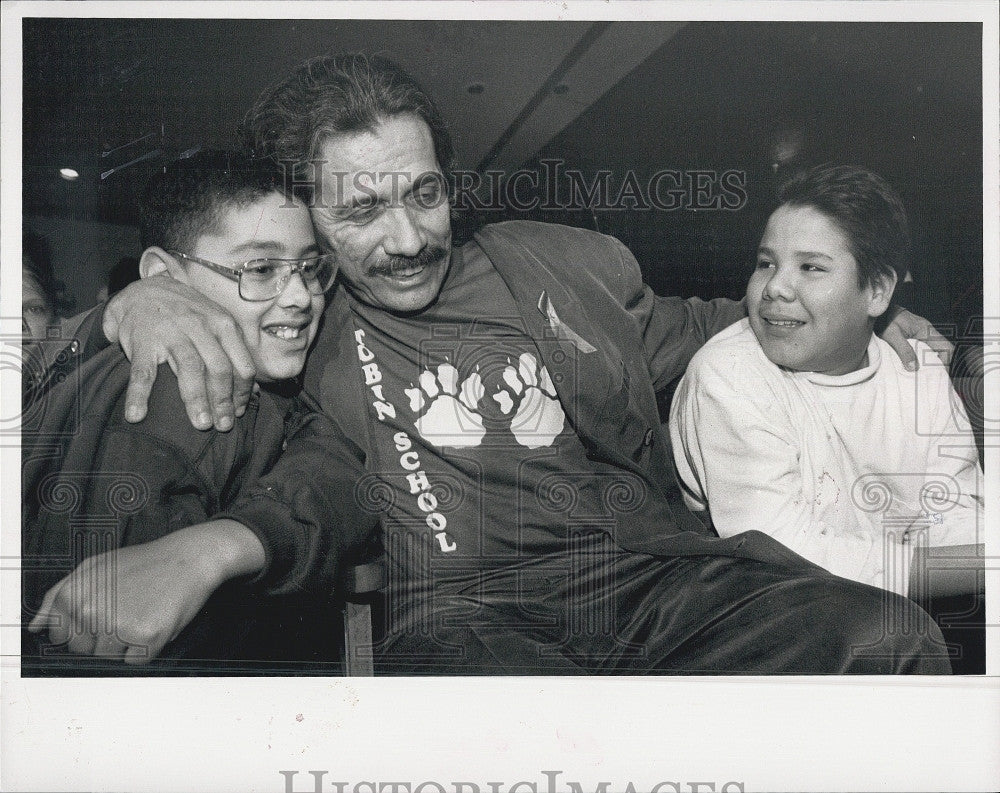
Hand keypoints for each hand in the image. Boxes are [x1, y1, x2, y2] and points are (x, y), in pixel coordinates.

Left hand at [27, 520, 266, 663]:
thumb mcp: (93, 568)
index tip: (101, 616)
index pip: (61, 637)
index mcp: (72, 595)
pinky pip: (135, 662)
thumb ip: (58, 596)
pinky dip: (146, 649)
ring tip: (141, 614)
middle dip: (103, 638)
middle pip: (84, 651)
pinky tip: (153, 622)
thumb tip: (37, 625)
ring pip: (109, 659)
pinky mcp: (144, 637)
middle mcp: (90, 611)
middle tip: (126, 611)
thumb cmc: (144, 562)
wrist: (188, 558)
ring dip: (125, 644)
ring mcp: (116, 625)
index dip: (83, 630)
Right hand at [103, 274, 255, 430]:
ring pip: (189, 369)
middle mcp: (200, 326)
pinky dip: (139, 395)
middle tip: (223, 426)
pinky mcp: (143, 340)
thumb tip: (253, 392)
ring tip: (201, 425)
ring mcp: (171, 332)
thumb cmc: (188, 315)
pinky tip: (137, 415)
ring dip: (196, 400)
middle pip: (219, 368)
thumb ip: (234, 354)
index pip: (242, 364)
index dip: (243, 392)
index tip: (239, 412)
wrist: (144, 291)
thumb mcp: (216, 325)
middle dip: (224, 401)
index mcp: (223, 324)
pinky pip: (143, 371)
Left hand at [878, 305, 953, 370]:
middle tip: (933, 379)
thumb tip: (913, 368)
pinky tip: (916, 367)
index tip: (940, 374)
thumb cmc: (885, 319)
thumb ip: (903, 350)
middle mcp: (928, 332)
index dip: (946, 361)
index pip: (946, 347)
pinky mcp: (915, 336)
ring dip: (931, 363)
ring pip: (934, 350)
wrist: (878, 309)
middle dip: (940, 365)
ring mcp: (922, 333)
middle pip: (943, 350)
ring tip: (924, 376)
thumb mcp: (892, 335)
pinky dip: (922, 359)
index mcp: (926, 330)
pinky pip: (924, 349)